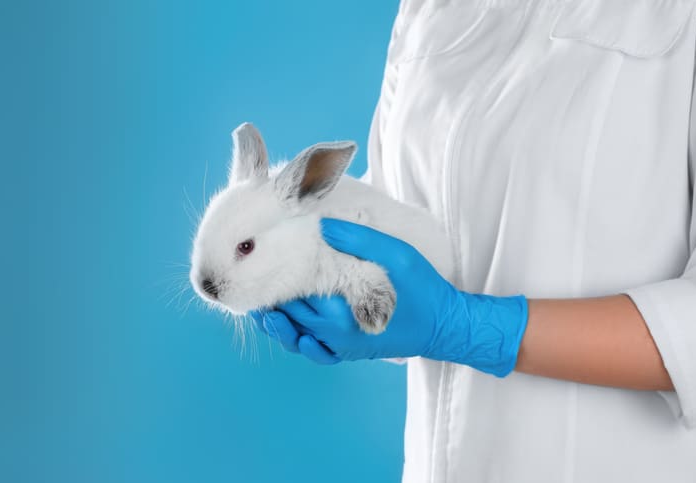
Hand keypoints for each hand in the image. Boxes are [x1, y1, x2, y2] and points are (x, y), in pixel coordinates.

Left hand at [254, 219, 528, 376]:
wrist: (445, 327)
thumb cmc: (423, 289)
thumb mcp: (397, 255)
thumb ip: (360, 240)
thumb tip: (324, 224)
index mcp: (340, 312)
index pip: (294, 293)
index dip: (274, 275)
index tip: (259, 258)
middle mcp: (334, 335)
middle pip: (289, 315)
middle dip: (270, 296)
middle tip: (250, 277)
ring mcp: (340, 348)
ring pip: (295, 337)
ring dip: (276, 322)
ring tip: (259, 305)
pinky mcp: (347, 354)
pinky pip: (313, 351)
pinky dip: (297, 341)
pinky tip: (288, 327)